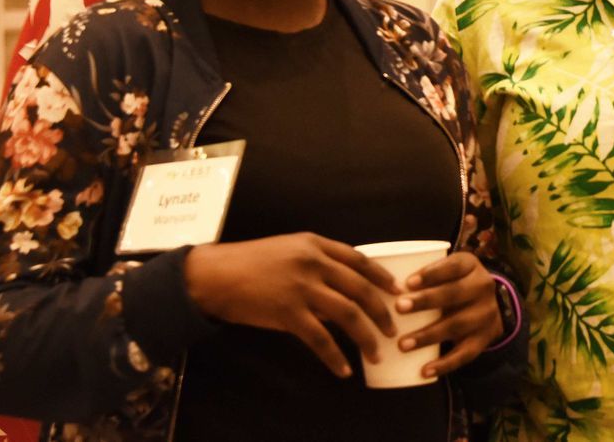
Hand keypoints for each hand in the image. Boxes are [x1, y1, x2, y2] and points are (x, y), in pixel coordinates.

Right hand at [184, 233, 398, 376]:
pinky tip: (344, 370)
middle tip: (393, 329)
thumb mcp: (289, 251)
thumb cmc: (250, 262)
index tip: (397, 291)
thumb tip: (343, 292)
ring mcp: (302, 288)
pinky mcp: (288, 313)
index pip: (359, 259)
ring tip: (376, 353)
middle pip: (360, 289)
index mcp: (315, 244)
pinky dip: (335, 357)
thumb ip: (317, 264)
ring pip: (348, 315)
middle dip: (381, 312)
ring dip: (366, 337)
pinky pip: (320, 339)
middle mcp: (313, 263)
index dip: (381, 277)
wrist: (216, 275)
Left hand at [393, 250, 503, 378]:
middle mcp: (482, 288)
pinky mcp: (483, 340)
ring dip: (428, 335)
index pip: (453, 266)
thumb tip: (376, 280)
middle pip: (454, 294)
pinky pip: (465, 354)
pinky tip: (424, 371)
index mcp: (470, 265)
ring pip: (456, 325)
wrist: (494, 306)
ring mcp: (485, 315)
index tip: (407, 282)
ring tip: (402, 344)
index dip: (431, 274)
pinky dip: (444, 364)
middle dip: (426, 301)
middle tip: (399, 308)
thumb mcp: (449, 270)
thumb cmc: (455, 284)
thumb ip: (424, 273)